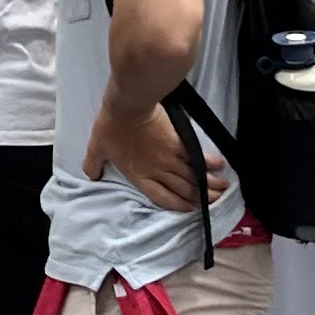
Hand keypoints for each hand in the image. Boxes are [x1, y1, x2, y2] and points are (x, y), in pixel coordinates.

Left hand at [85, 95, 212, 212]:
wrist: (128, 106)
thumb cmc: (111, 126)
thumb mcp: (96, 148)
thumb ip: (93, 165)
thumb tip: (92, 177)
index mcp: (139, 175)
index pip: (161, 197)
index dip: (177, 205)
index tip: (190, 208)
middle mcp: (158, 170)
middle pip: (184, 189)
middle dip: (200, 198)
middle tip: (214, 201)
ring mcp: (170, 157)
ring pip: (193, 175)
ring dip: (209, 184)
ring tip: (222, 189)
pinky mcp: (178, 141)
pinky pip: (196, 155)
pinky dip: (209, 162)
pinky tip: (219, 166)